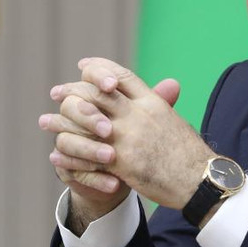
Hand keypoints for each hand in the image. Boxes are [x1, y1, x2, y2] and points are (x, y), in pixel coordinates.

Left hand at [42, 58, 214, 209]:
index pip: (120, 75)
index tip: (82, 65)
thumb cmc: (190, 154)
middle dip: (74, 90)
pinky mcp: (122, 162)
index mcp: (152, 102)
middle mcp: (139, 115)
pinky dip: (69, 154)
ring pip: (86, 119)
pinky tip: (56, 155)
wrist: (201, 181)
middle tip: (57, 92)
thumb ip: (159, 104)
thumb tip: (156, 91)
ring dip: (63, 120)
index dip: (98, 68)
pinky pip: (87, 154)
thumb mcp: (174, 121)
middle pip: (98, 92)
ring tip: (46, 122)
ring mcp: (129, 137)